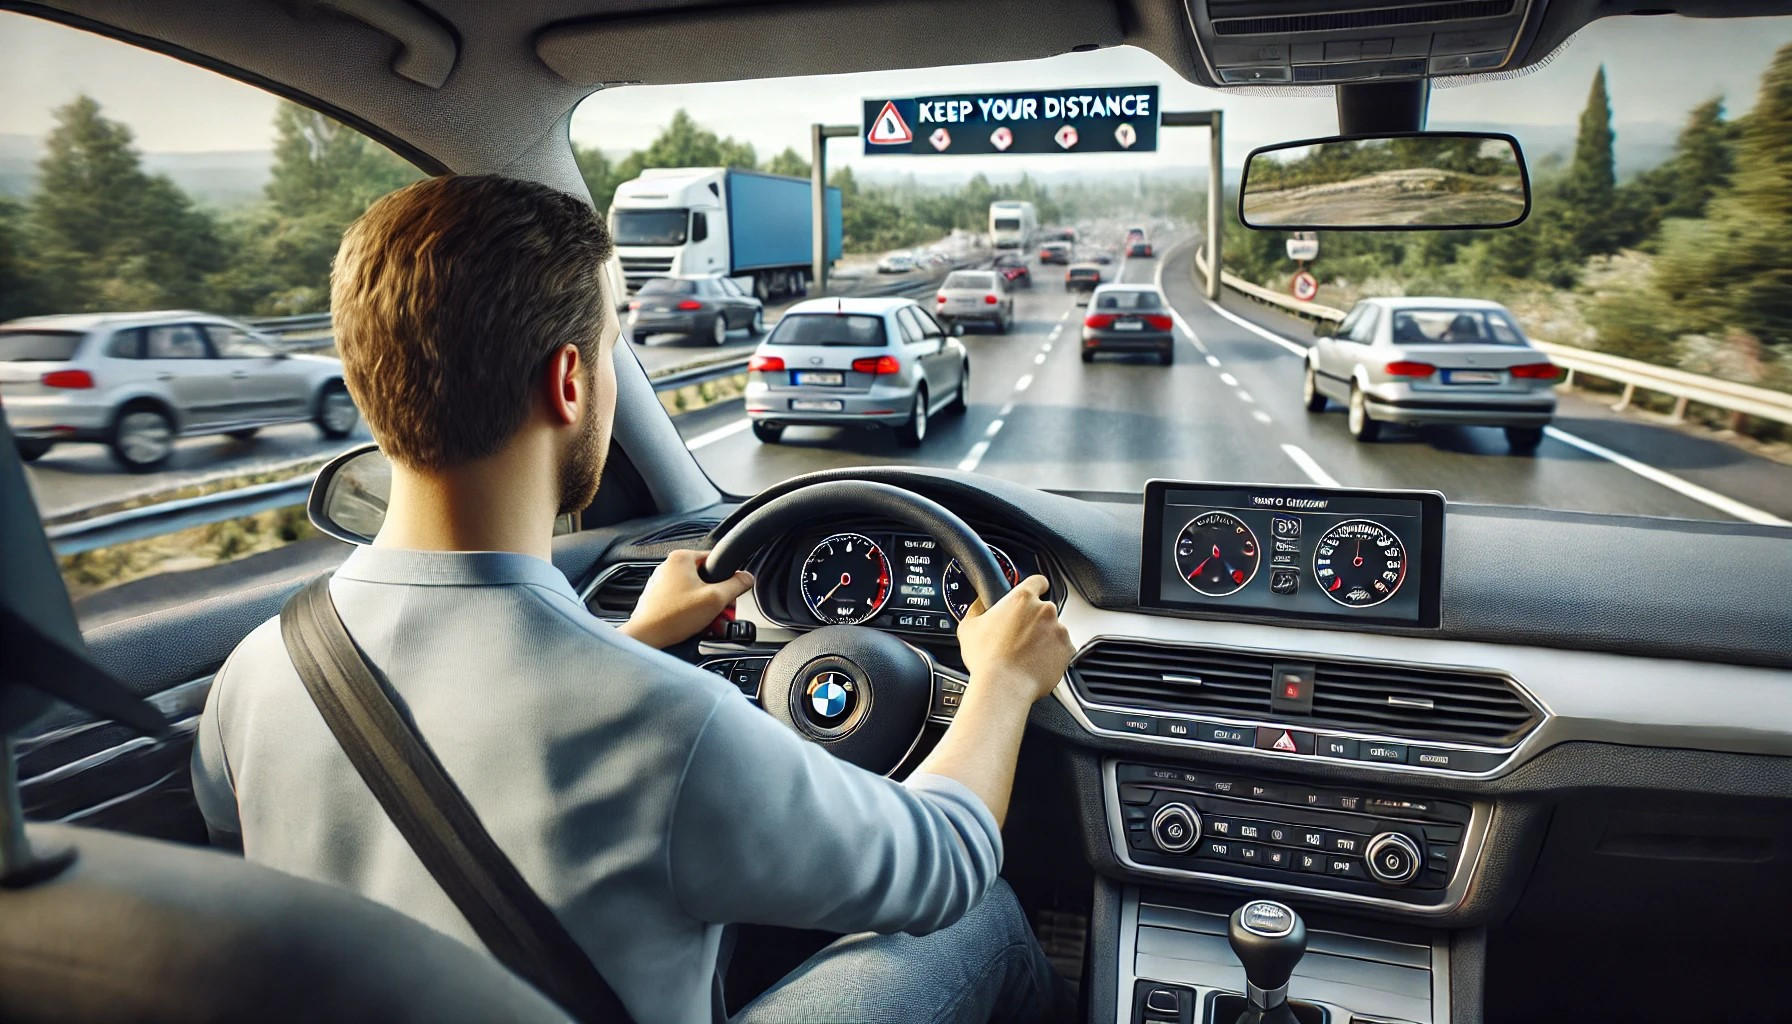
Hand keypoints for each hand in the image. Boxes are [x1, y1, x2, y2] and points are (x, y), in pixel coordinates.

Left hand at [618, 550, 753, 649]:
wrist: (647, 637)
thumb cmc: (674, 616)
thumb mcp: (716, 599)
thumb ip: (736, 585)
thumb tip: (747, 578)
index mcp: (681, 558)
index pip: (715, 559)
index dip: (727, 577)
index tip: (730, 593)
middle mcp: (668, 567)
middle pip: (705, 578)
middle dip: (715, 597)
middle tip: (720, 611)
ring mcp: (661, 583)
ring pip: (694, 592)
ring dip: (704, 606)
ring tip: (707, 621)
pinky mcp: (657, 599)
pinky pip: (682, 602)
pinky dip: (691, 612)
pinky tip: (694, 624)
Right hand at [955, 575, 1073, 706]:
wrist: (1003, 687)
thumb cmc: (986, 659)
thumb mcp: (969, 627)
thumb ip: (977, 608)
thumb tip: (980, 603)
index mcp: (1022, 599)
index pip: (1038, 580)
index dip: (1035, 587)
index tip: (1032, 594)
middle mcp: (1045, 610)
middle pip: (1044, 608)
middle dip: (1035, 620)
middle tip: (1018, 636)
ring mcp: (1059, 630)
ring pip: (1054, 629)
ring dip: (1044, 638)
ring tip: (1026, 654)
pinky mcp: (1067, 650)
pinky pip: (1062, 648)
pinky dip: (1053, 654)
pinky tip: (1036, 663)